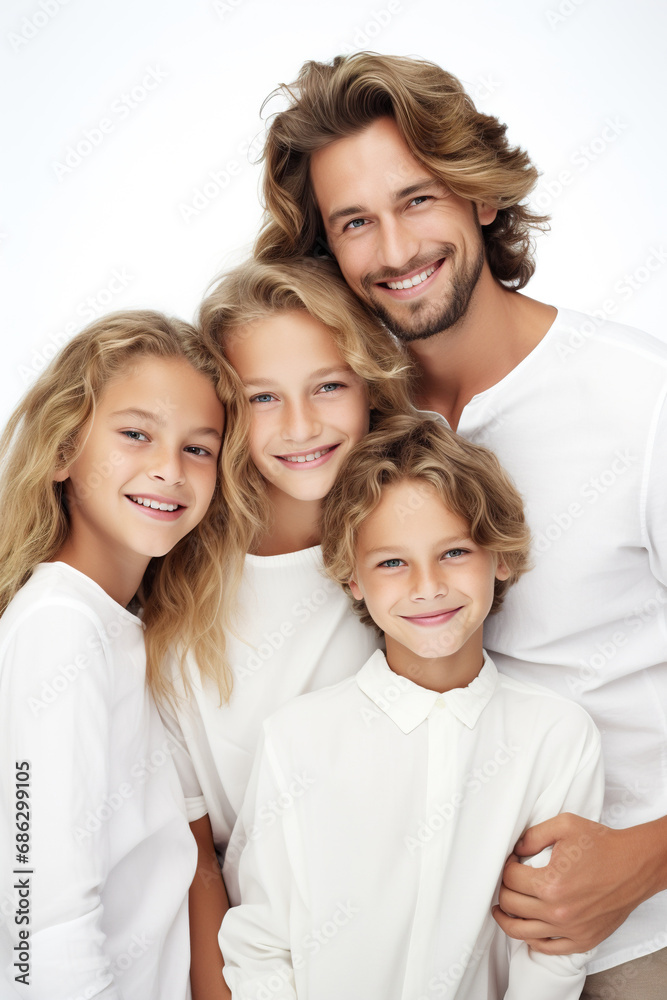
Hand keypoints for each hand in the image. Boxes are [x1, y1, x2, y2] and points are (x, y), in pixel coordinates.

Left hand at [492, 812, 664, 953]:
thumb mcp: (564, 825)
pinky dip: (531, 939)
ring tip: (501, 910)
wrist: (634, 865)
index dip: (506, 866)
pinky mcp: (583, 940)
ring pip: (522, 932)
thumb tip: (515, 850)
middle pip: (511, 905)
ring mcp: (571, 930)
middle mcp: (558, 911)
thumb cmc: (602, 844)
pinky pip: (547, 948)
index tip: (511, 861)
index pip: (509, 879)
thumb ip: (533, 835)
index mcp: (551, 883)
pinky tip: (527, 927)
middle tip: (507, 881)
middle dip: (503, 889)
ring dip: (506, 918)